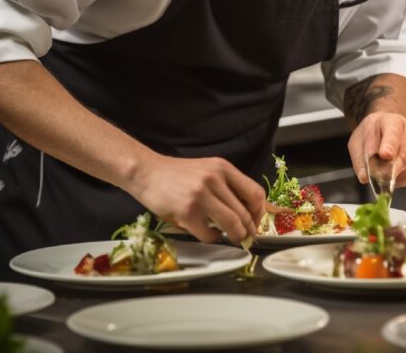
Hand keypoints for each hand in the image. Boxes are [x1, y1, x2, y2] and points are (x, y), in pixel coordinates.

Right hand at [130, 155, 264, 243]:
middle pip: (245, 213)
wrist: (146, 172)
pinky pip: (209, 234)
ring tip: (231, 237)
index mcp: (223, 168)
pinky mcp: (187, 212)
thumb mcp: (207, 171)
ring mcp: (201, 195)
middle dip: (247, 230)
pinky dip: (212, 237)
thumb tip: (246, 213)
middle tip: (244, 236)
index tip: (254, 221)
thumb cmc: (176, 175)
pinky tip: (206, 232)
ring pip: (232, 224)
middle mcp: (215, 179)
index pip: (255, 193)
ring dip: (235, 236)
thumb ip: (226, 186)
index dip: (259, 212)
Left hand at [348, 112, 405, 187]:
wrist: (383, 130)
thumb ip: (360, 159)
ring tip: (385, 174)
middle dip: (392, 168)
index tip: (385, 155)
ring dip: (398, 174)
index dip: (390, 145)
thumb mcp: (357, 143)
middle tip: (379, 177)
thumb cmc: (371, 136)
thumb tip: (365, 177)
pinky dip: (404, 177)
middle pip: (405, 152)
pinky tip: (395, 174)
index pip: (393, 132)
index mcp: (391, 120)